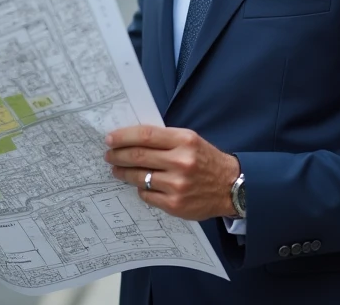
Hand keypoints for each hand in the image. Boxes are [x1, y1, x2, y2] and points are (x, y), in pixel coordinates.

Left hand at [104, 125, 238, 220]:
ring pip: (139, 177)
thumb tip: (131, 140)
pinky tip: (140, 184)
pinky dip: (140, 188)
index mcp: (185, 141)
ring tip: (117, 170)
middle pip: (138, 156)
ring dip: (123, 173)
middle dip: (118, 155)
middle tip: (109, 155)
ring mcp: (177, 185)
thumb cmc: (206, 160)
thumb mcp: (191, 141)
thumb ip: (165, 139)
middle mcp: (181, 162)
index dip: (124, 136)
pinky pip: (147, 194)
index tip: (110, 139)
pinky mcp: (175, 204)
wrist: (231, 187)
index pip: (146, 135)